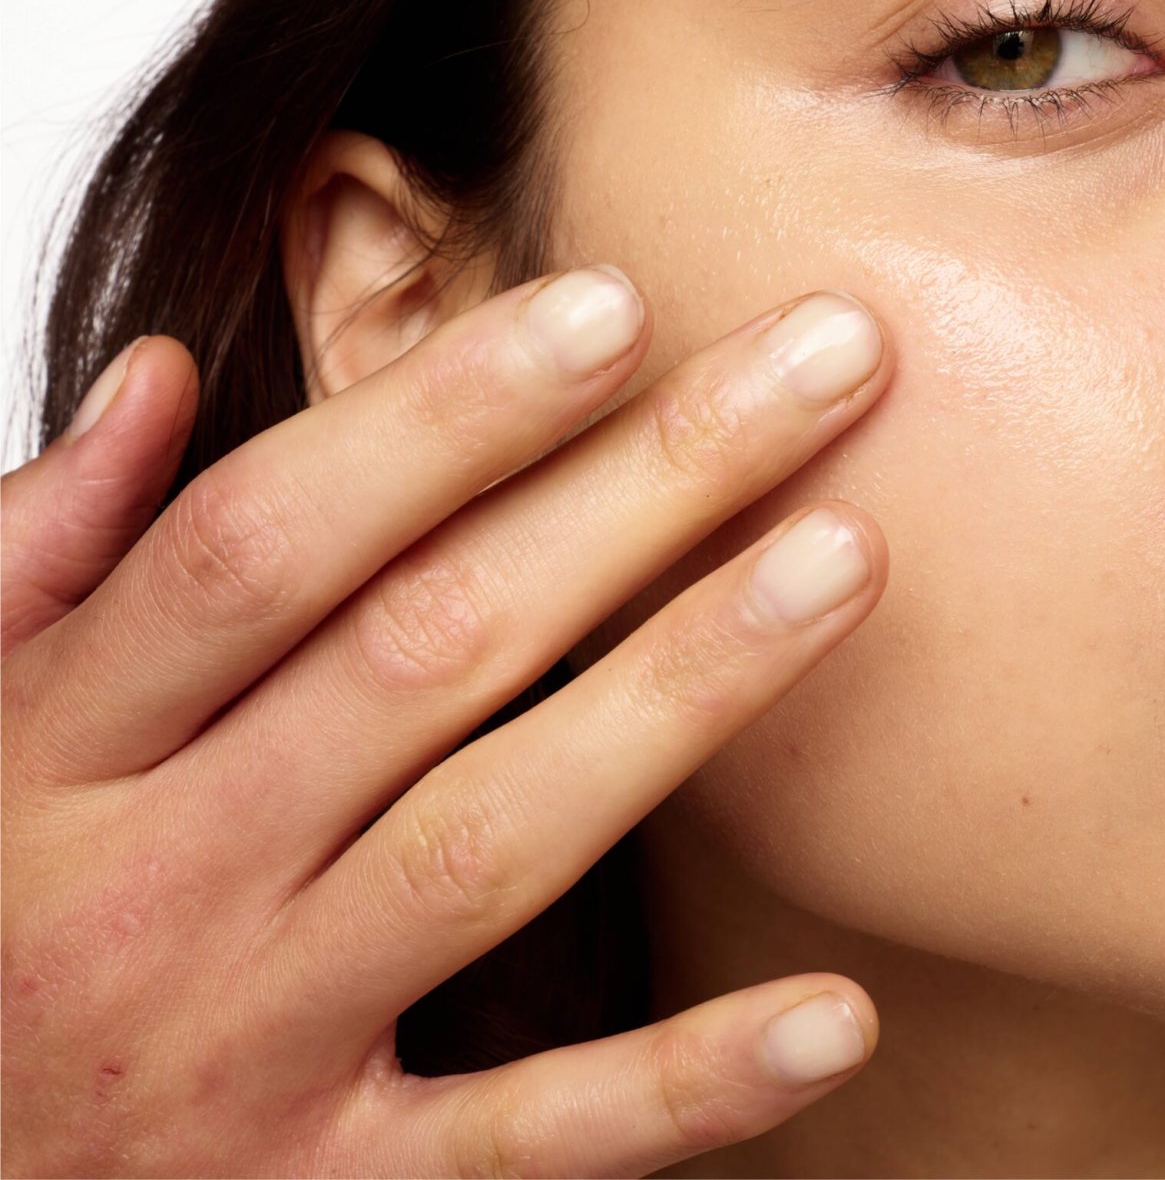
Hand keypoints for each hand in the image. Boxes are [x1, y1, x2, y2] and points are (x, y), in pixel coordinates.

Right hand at [2, 268, 892, 1175]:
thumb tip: (156, 375)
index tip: (616, 301)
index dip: (442, 414)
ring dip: (682, 692)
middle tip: (831, 360)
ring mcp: (241, 1055)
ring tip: (850, 556)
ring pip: (493, 846)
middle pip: (427, 647)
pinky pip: (520, 1146)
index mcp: (55, 750)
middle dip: (641, 486)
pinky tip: (837, 1014)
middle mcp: (148, 890)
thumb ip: (39, 553)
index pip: (270, 539)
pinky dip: (682, 1089)